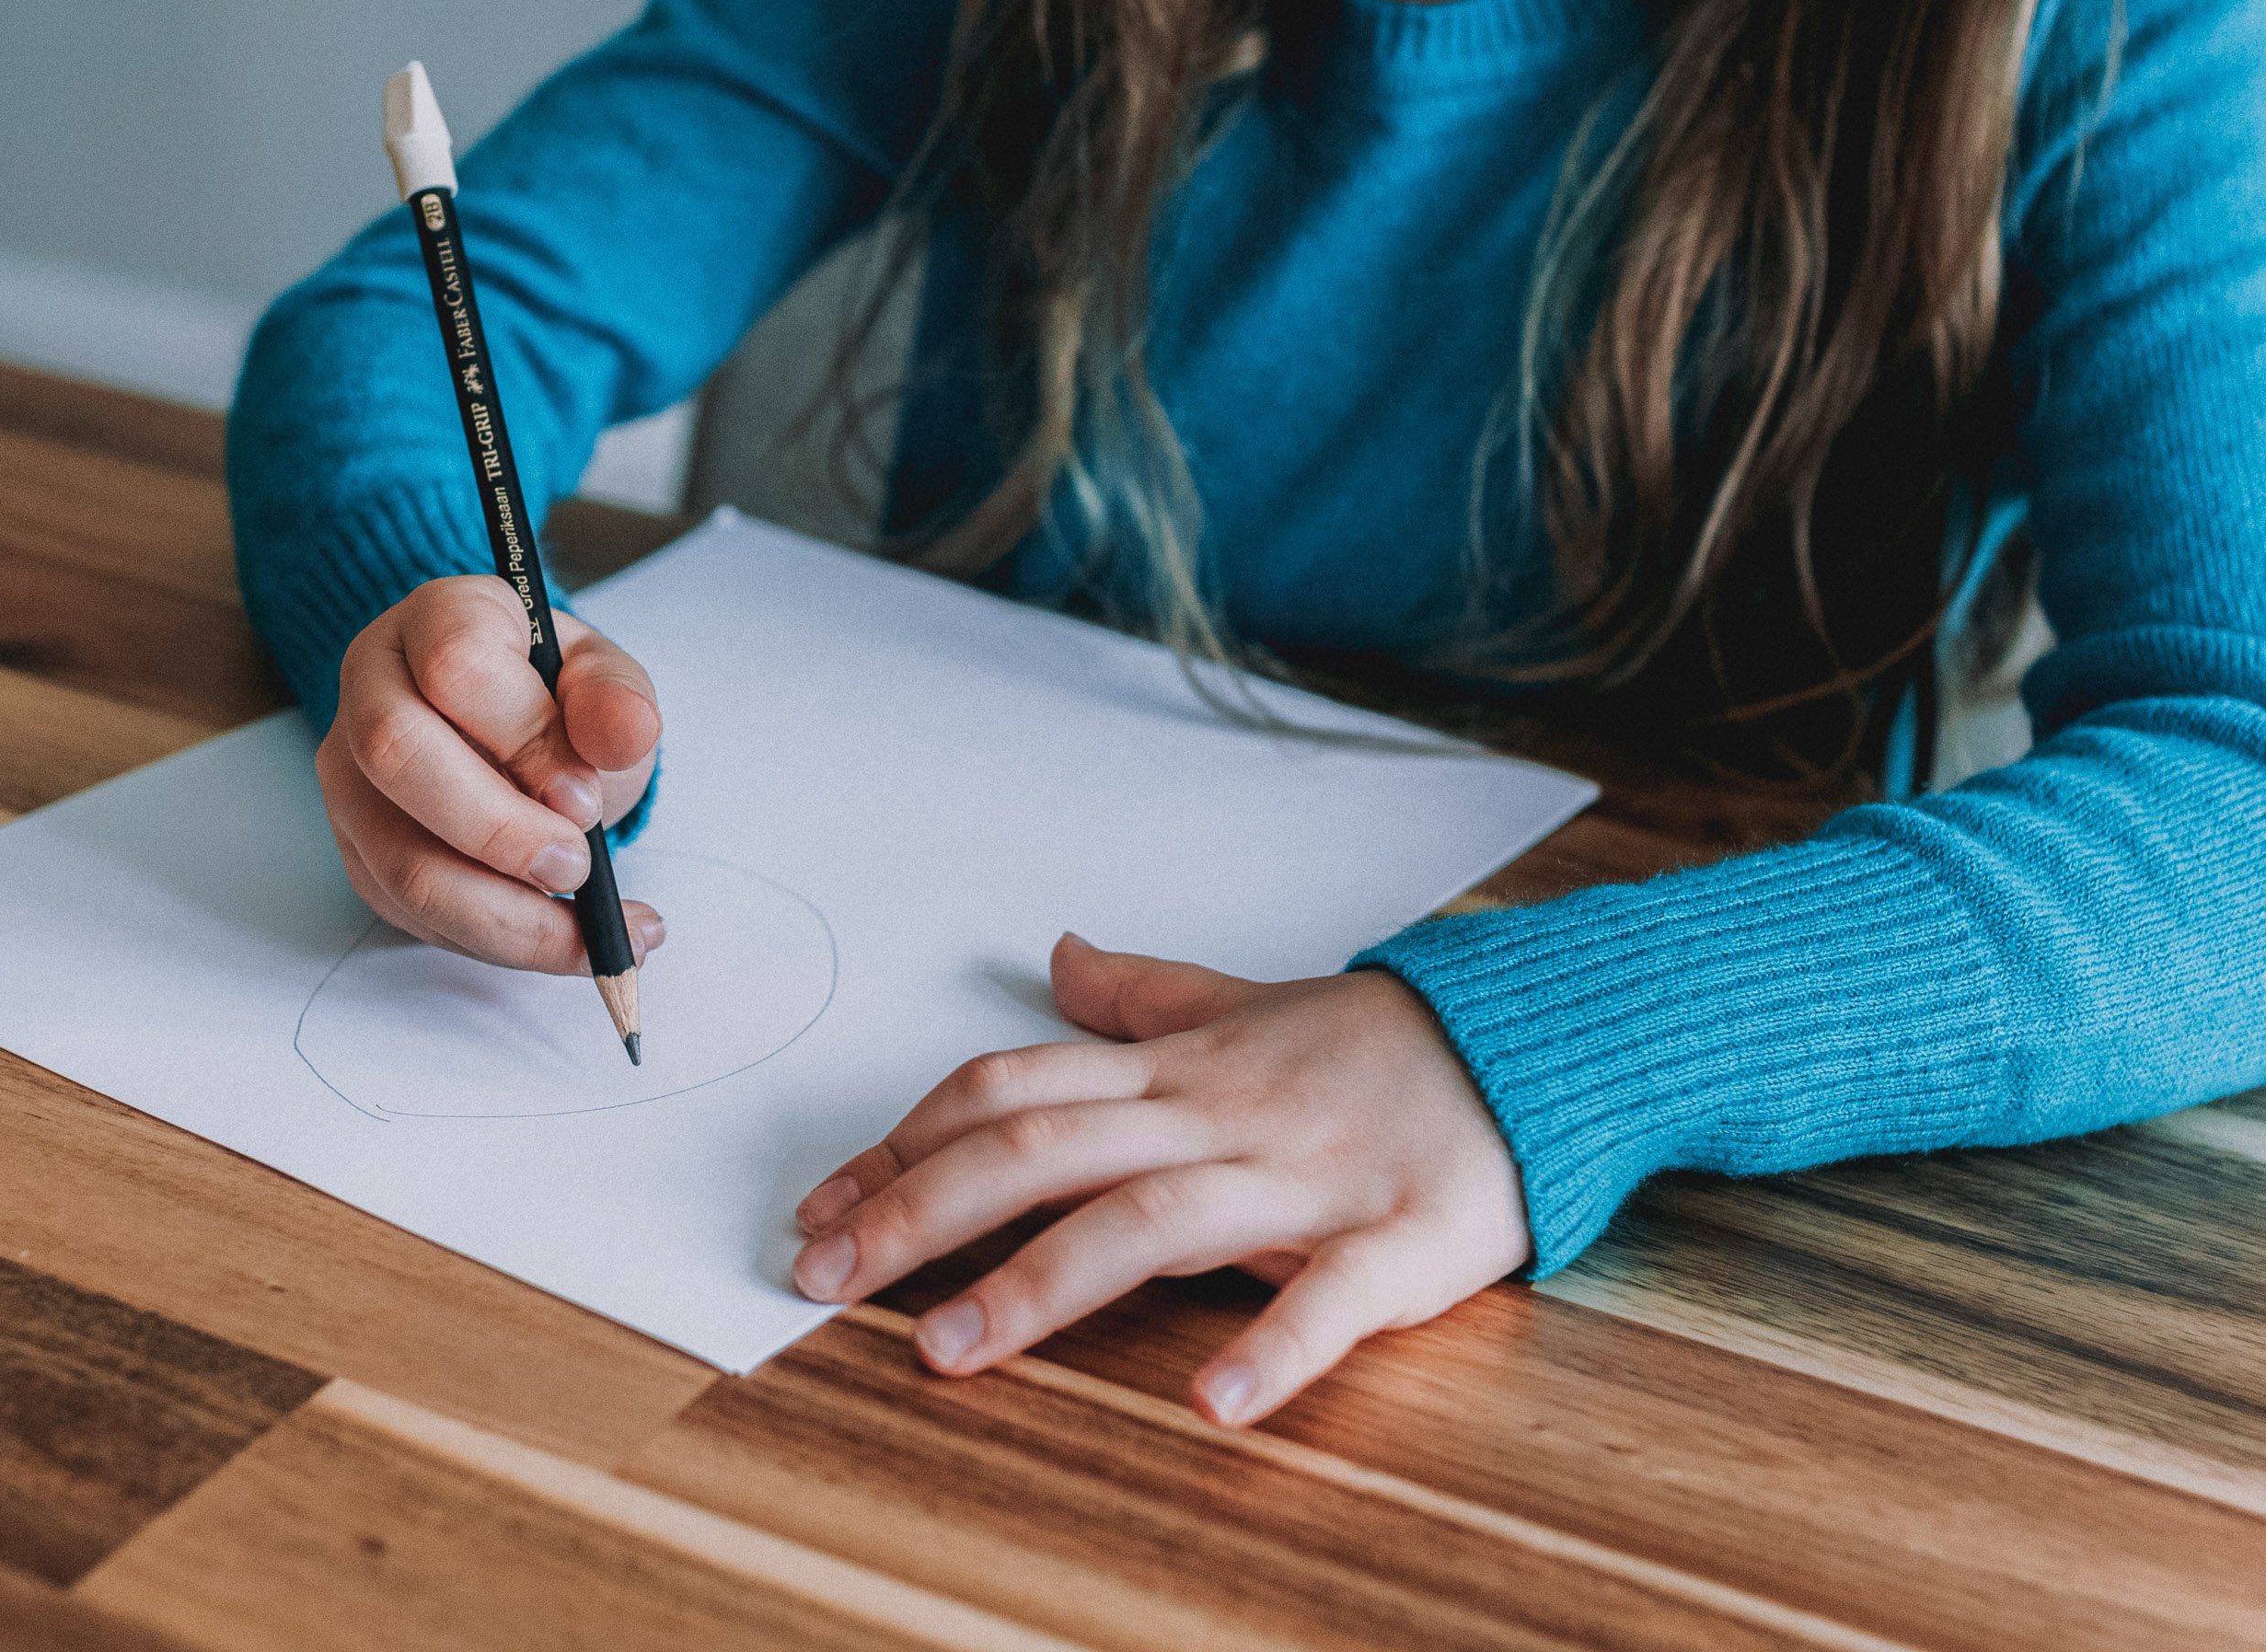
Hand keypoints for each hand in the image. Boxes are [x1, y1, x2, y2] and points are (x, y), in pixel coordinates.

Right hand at [317, 575, 663, 971]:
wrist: (513, 735)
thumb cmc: (556, 699)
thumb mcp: (602, 680)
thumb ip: (615, 700)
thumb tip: (624, 734)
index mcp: (436, 620)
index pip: (457, 666)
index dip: (526, 738)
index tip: (584, 793)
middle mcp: (372, 689)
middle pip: (400, 758)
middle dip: (502, 833)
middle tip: (578, 866)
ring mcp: (352, 777)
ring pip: (402, 862)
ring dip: (509, 916)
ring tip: (592, 932)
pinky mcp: (358, 852)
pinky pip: (414, 916)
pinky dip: (500, 942)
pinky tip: (566, 942)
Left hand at [790, 936, 1528, 1425]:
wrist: (1537, 1045)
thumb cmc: (1376, 1043)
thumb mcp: (1248, 1004)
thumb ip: (1145, 995)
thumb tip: (1056, 955)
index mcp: (1177, 1069)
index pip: (1010, 1093)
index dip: (906, 1146)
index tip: (820, 1206)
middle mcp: (1220, 1114)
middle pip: (1046, 1150)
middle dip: (921, 1214)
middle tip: (821, 1277)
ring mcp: (1307, 1179)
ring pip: (1153, 1218)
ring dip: (1039, 1286)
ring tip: (946, 1352)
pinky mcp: (1404, 1241)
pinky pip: (1334, 1296)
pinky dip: (1273, 1346)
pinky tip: (1213, 1402)